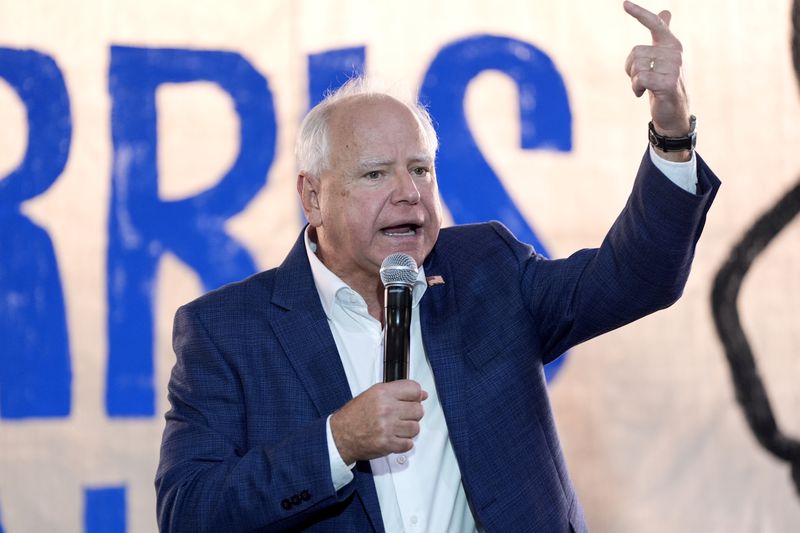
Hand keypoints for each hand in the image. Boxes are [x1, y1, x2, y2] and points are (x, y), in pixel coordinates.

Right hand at [330, 380, 427, 464]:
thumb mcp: (372, 394)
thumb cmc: (354, 415)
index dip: (416, 395)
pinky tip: (394, 437)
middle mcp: (386, 409)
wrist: (340, 436)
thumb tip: (421, 394)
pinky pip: (409, 444)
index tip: (415, 399)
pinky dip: (404, 443)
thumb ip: (397, 391)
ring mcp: (387, 427)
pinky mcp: (387, 444)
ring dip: (408, 429)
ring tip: (397, 427)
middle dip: (412, 413)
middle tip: (402, 415)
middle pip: (418, 409)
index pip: (414, 389)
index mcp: (382, 393)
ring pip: (415, 428)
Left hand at [623, 1, 690, 138]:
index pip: (654, 24)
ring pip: (636, 66)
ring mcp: (673, 67)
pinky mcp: (668, 83)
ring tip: (645, 87)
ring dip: (634, 80)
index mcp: (671, 44)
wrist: (673, 111)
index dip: (640, 13)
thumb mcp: (661, 58)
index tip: (624, 3)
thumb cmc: (663, 83)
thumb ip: (663, 35)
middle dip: (631, 68)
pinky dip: (636, 89)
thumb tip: (665, 12)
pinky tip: (643, 94)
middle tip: (642, 79)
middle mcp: (675, 52)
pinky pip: (640, 79)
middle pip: (635, 52)